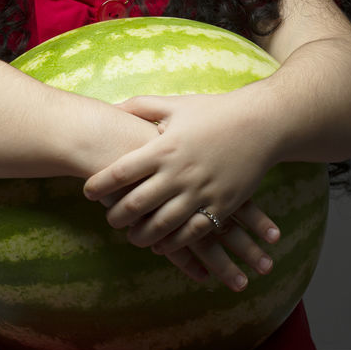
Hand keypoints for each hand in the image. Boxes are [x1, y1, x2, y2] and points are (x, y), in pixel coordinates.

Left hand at [82, 92, 282, 287]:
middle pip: (136, 204)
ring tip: (130, 236)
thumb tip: (110, 108)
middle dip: (116, 215)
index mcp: (163, 148)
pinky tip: (161, 245)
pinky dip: (172, 243)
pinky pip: (191, 232)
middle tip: (108, 218)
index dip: (99, 185)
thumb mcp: (174, 105)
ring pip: (161, 225)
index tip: (88, 191)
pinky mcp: (221, 205)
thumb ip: (140, 107)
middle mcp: (179, 173)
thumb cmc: (214, 111)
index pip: (120, 172)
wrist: (262, 124)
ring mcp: (200, 192)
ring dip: (141, 235)